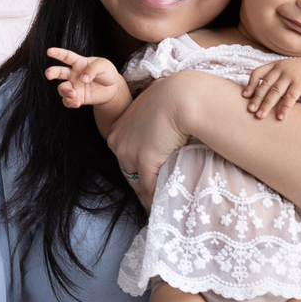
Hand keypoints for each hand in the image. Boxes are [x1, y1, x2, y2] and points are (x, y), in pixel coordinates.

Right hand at [45, 46, 124, 110]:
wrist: (113, 88)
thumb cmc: (106, 72)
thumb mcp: (103, 65)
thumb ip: (93, 69)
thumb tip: (82, 79)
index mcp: (78, 62)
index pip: (66, 57)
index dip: (58, 53)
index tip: (49, 51)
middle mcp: (73, 74)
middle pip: (59, 72)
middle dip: (52, 72)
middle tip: (48, 74)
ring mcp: (74, 86)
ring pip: (62, 88)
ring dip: (65, 91)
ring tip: (73, 94)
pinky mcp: (77, 97)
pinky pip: (67, 101)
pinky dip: (70, 102)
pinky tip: (77, 103)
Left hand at [105, 69, 196, 194]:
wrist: (181, 96)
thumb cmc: (173, 95)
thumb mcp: (154, 105)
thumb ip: (151, 116)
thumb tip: (162, 119)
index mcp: (119, 128)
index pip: (125, 155)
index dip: (136, 168)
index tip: (146, 177)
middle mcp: (119, 142)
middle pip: (128, 171)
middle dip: (140, 184)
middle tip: (152, 197)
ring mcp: (129, 153)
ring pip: (137, 182)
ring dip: (148, 195)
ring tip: (158, 206)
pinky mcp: (145, 162)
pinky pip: (149, 187)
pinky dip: (156, 198)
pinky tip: (163, 206)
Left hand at [242, 58, 300, 120]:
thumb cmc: (296, 74)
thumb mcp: (283, 70)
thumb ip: (270, 78)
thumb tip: (252, 94)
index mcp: (274, 66)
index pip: (257, 73)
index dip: (250, 85)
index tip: (245, 96)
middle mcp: (281, 69)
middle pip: (265, 85)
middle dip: (257, 98)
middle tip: (250, 110)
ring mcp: (290, 76)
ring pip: (275, 92)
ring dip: (267, 105)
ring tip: (260, 116)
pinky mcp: (300, 84)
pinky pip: (290, 98)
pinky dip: (284, 108)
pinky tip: (280, 117)